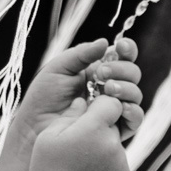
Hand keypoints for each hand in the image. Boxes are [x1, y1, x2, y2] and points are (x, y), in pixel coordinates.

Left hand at [16, 37, 144, 146]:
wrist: (34, 128)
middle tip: (102, 74)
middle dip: (121, 70)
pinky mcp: (115, 128)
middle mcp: (109, 88)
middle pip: (132, 74)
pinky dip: (132, 110)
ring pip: (135, 94)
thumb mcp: (59, 68)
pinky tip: (119, 107)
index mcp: (98, 70)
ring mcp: (113, 108)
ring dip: (126, 88)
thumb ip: (81, 54)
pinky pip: (135, 118)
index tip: (121, 46)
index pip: (122, 56)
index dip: (127, 49)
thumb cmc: (44, 98)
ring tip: (107, 89)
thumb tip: (105, 42)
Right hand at [28, 95, 130, 170]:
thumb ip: (69, 115)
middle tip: (78, 143)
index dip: (99, 106)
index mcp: (95, 128)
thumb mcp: (48, 138)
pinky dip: (106, 167)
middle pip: (113, 125)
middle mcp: (113, 144)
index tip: (86, 115)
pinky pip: (117, 164)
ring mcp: (121, 163)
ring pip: (114, 145)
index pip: (110, 102)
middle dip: (99, 129)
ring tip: (80, 165)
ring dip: (102, 148)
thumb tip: (83, 101)